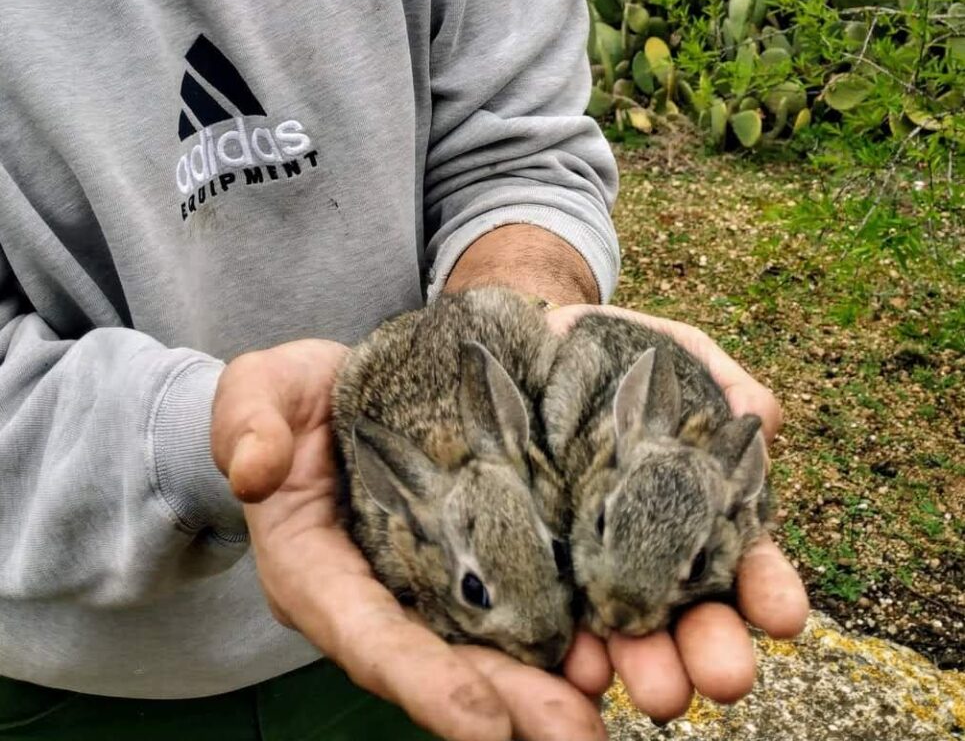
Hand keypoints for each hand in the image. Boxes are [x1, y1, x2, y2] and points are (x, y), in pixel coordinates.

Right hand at [210, 340, 607, 740]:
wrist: (326, 391)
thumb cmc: (284, 397)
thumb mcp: (256, 392)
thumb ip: (249, 424)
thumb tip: (253, 469)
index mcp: (314, 570)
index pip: (366, 634)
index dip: (422, 680)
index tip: (483, 723)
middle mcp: (371, 594)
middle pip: (438, 662)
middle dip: (505, 705)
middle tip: (577, 734)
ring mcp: (419, 581)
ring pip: (479, 645)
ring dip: (539, 685)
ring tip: (601, 707)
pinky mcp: (457, 556)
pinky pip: (503, 601)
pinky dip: (549, 630)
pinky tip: (602, 644)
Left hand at [545, 305, 810, 723]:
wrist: (532, 349)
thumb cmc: (621, 352)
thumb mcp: (679, 353)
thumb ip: (724, 381)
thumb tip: (762, 419)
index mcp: (704, 508)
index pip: (747, 560)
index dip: (769, 589)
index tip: (785, 617)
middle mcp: (656, 550)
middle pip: (693, 614)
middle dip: (710, 649)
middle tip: (721, 679)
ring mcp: (594, 562)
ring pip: (628, 629)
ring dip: (646, 665)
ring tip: (654, 690)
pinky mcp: (538, 563)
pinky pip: (553, 615)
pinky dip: (567, 649)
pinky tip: (576, 667)